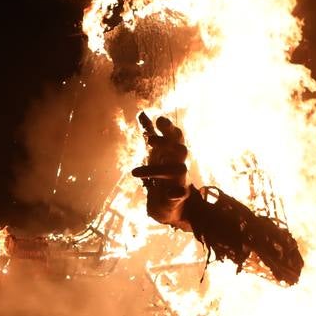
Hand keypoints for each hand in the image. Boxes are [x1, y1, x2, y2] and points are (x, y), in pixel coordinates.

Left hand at [130, 112, 191, 228]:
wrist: (168, 203)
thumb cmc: (160, 174)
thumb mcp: (152, 152)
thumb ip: (148, 132)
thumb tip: (141, 112)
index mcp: (173, 153)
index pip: (175, 136)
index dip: (169, 127)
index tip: (159, 119)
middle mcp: (179, 164)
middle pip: (181, 149)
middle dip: (167, 143)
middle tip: (149, 141)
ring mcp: (180, 180)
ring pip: (179, 170)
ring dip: (158, 169)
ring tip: (134, 172)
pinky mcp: (178, 197)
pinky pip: (181, 194)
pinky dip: (177, 193)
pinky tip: (172, 193)